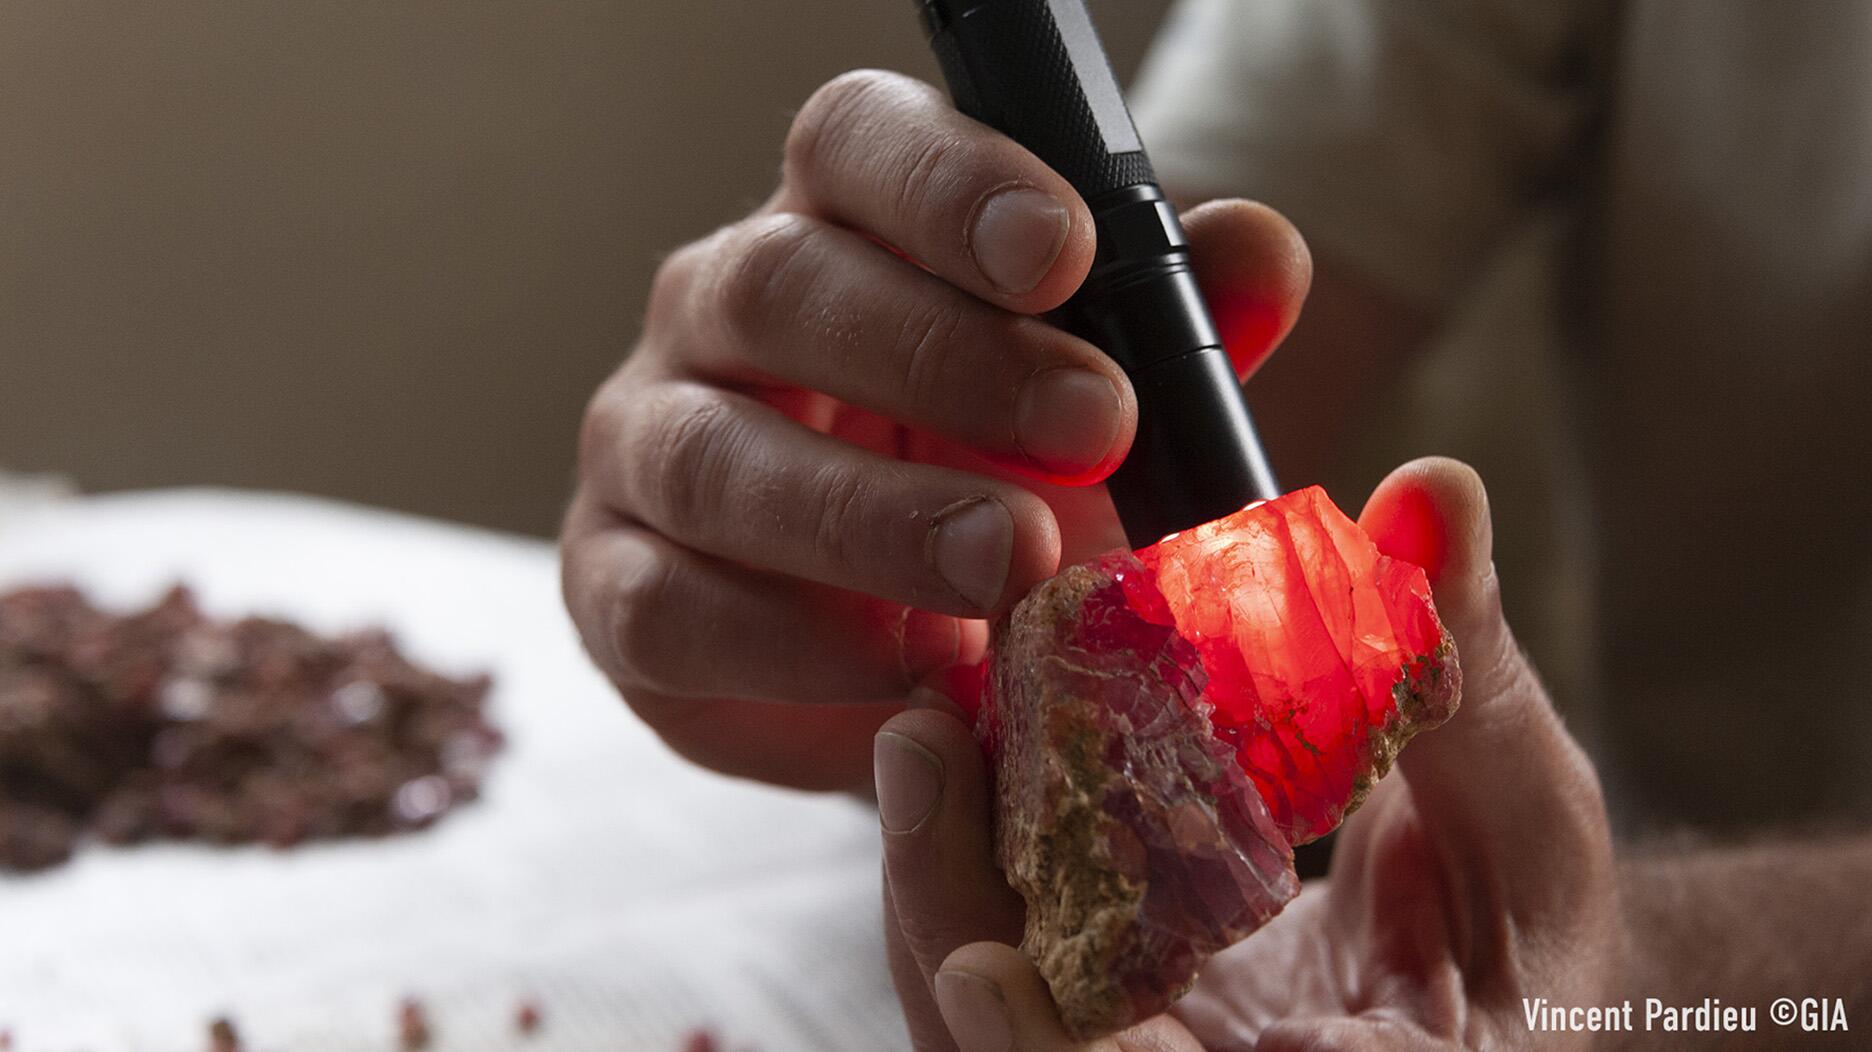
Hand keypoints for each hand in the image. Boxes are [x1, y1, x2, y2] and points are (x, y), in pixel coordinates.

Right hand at [562, 69, 1309, 790]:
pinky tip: (905, 668)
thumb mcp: (1095, 412)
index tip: (1065, 253)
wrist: (878, 651)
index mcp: (837, 230)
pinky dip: (791, 646)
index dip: (949, 183)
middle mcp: (717, 313)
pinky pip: (668, 608)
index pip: (853, 144)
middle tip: (1093, 427)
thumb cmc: (989, 485)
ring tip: (1012, 567)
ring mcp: (645, 446)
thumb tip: (1259, 254)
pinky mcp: (614, 586)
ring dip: (871, 514)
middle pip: (784, 285)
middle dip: (945, 357)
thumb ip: (1171, 332)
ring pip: (713, 455)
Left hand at [875, 458, 1620, 1049]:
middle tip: (921, 756)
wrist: (1493, 974)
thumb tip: (1434, 493)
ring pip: (1002, 1046)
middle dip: (962, 933)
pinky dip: (963, 880)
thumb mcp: (1522, 789)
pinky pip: (1009, 988)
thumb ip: (1466, 661)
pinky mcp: (1113, 1039)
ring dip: (937, 896)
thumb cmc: (1530, 901)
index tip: (987, 972)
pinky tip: (950, 754)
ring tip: (921, 734)